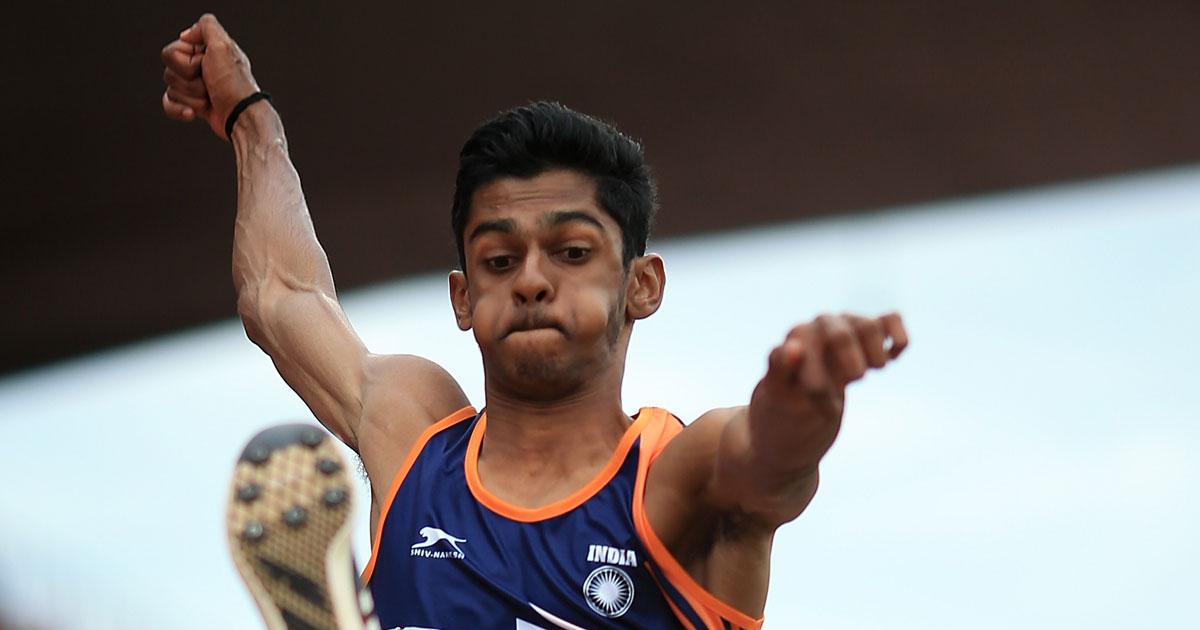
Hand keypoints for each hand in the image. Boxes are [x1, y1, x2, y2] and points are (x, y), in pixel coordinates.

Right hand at [161, 14, 260, 139]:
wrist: (241, 117)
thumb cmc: (234, 85)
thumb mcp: (223, 46)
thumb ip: (207, 26)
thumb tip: (186, 34)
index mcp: (205, 51)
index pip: (171, 52)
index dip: (185, 62)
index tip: (204, 65)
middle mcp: (200, 67)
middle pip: (169, 72)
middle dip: (189, 82)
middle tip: (209, 83)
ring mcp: (196, 87)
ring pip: (171, 90)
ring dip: (191, 97)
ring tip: (210, 98)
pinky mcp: (193, 104)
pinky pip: (169, 104)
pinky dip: (179, 110)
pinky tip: (193, 113)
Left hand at [749, 312, 908, 463]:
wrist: (794, 412)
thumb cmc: (784, 404)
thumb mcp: (777, 396)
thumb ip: (779, 370)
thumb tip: (794, 346)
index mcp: (795, 339)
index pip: (810, 351)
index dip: (823, 386)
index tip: (829, 411)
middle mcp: (820, 328)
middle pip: (842, 335)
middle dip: (852, 365)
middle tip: (854, 382)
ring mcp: (846, 327)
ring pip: (867, 326)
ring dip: (876, 355)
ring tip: (873, 371)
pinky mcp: (869, 333)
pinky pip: (890, 320)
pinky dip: (898, 337)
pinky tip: (894, 356)